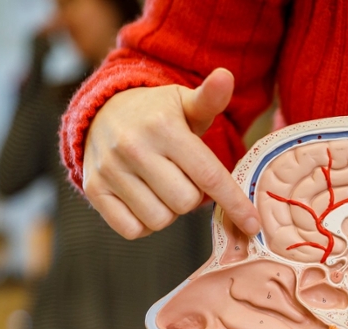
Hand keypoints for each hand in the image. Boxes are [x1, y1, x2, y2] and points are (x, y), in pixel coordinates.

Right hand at [82, 68, 259, 239]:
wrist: (101, 113)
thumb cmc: (157, 115)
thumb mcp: (184, 103)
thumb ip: (210, 99)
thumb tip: (225, 77)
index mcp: (163, 127)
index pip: (210, 177)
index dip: (235, 204)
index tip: (254, 226)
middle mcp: (134, 147)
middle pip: (186, 203)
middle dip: (191, 197)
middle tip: (181, 178)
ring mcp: (110, 169)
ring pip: (160, 220)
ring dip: (167, 211)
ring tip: (160, 187)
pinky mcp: (93, 190)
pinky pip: (133, 230)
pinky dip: (142, 224)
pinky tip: (142, 200)